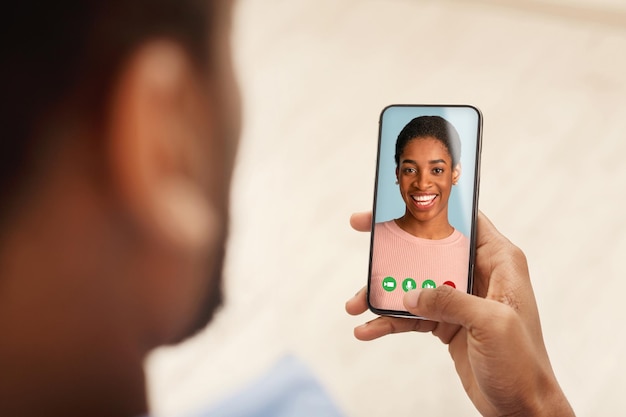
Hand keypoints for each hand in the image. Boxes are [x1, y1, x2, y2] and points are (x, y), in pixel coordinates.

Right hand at [345, 212, 573, 415]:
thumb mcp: (491, 324)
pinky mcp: (446, 323)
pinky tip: (368, 330)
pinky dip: (389, 321)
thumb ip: (450, 301)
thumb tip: (410, 295)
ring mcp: (459, 299)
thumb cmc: (523, 363)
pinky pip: (411, 315)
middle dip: (393, 246)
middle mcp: (477, 274)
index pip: (463, 220)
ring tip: (354, 305)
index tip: (398, 202)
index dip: (431, 207)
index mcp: (498, 261)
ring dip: (383, 293)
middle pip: (428, 248)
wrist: (521, 407)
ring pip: (413, 283)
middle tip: (362, 232)